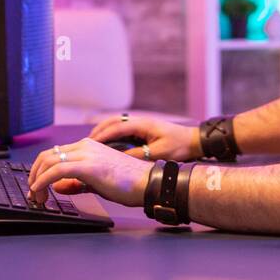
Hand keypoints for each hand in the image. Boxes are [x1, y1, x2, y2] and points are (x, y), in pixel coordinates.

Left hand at [27, 138, 151, 207]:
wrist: (147, 183)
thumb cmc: (128, 183)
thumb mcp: (96, 182)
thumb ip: (76, 183)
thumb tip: (58, 186)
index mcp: (88, 146)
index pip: (55, 153)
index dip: (41, 170)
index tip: (37, 186)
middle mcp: (85, 146)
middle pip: (47, 155)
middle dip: (34, 174)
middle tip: (33, 193)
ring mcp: (86, 154)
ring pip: (49, 161)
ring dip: (36, 180)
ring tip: (37, 196)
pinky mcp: (88, 166)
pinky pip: (57, 170)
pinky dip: (43, 181)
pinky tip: (40, 191)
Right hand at [88, 113, 202, 161]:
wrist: (193, 140)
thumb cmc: (178, 146)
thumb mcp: (159, 153)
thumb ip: (139, 155)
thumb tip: (120, 158)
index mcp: (142, 124)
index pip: (117, 127)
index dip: (103, 135)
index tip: (91, 143)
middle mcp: (139, 121)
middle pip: (113, 121)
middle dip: (99, 131)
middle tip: (86, 142)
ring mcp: (140, 124)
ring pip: (116, 123)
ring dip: (103, 131)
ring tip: (92, 142)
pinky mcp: (142, 129)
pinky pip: (122, 128)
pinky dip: (111, 133)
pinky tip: (106, 143)